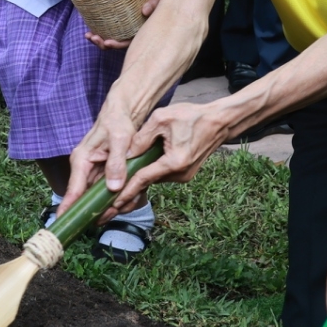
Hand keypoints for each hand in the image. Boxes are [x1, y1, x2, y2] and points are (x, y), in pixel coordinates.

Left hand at [63, 102, 224, 215]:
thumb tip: (125, 154)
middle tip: (105, 210)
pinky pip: (162, 175)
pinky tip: (136, 177)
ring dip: (138, 183)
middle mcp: (179, 174)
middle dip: (126, 194)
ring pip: (154, 178)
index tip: (110, 205)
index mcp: (173, 162)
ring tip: (114, 197)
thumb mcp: (162, 119)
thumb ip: (141, 137)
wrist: (220, 122)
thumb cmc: (192, 116)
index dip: (124, 191)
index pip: (142, 179)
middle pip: (146, 183)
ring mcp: (184, 175)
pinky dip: (149, 176)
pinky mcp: (185, 173)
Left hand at [85, 0, 169, 50]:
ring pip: (111, 36)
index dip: (118, 44)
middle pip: (117, 42)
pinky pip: (108, 25)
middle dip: (104, 43)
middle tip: (94, 38)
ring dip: (99, 38)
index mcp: (143, 28)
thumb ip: (154, 3)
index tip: (108, 42)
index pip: (129, 42)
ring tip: (88, 35)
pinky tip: (89, 27)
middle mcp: (134, 28)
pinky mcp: (120, 14)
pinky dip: (98, 27)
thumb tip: (145, 10)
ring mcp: (126, 22)